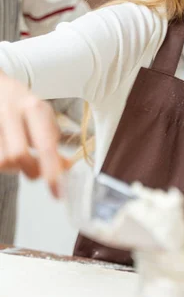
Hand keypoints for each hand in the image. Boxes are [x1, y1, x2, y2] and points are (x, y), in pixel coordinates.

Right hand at [0, 72, 69, 195]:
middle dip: (32, 171)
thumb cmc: (21, 103)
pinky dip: (4, 164)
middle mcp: (10, 111)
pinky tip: (8, 155)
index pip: (45, 145)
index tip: (58, 192)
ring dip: (14, 168)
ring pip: (3, 161)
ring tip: (20, 159)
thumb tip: (65, 167)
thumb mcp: (42, 114)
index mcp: (32, 107)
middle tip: (38, 173)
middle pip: (19, 156)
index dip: (52, 172)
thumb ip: (52, 140)